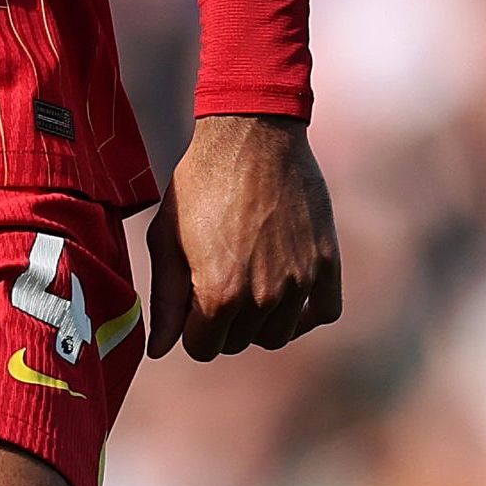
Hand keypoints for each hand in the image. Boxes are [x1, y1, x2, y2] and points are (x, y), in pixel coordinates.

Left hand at [143, 113, 341, 360]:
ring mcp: (300, 281)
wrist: (253, 134)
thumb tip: (159, 350)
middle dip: (223, 322)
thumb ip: (164, 300)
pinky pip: (324, 312)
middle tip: (221, 278)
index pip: (203, 349)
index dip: (192, 325)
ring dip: (260, 319)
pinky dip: (306, 311)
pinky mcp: (326, 262)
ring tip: (249, 281)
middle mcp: (263, 296)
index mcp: (219, 295)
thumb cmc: (201, 182)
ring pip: (279, 335)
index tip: (193, 296)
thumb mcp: (167, 239)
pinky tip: (288, 291)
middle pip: (240, 343)